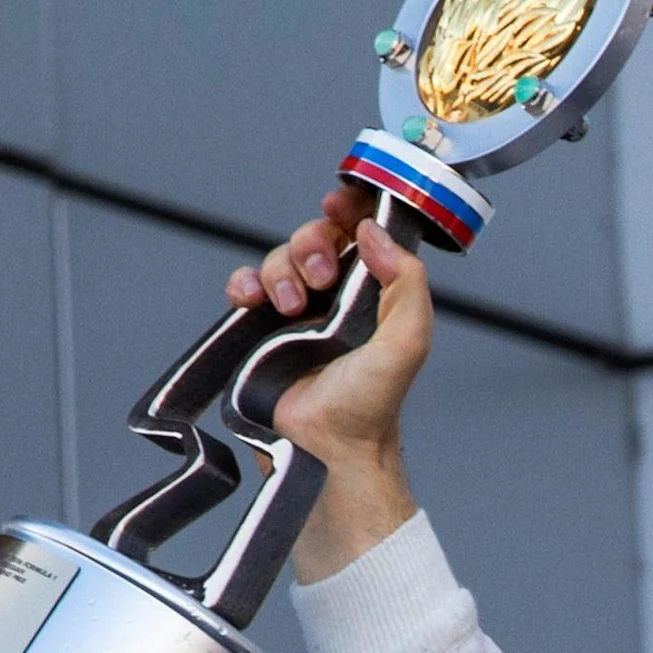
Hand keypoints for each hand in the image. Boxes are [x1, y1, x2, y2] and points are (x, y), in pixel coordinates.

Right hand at [226, 186, 433, 579]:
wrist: (327, 449)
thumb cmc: (370, 407)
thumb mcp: (408, 340)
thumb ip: (406, 281)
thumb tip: (375, 232)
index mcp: (374, 296)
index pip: (362, 235)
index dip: (351, 210)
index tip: (341, 202)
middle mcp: (336, 300)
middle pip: (315, 239)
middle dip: (311, 243)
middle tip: (318, 276)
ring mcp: (296, 314)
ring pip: (279, 260)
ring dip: (281, 270)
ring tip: (291, 305)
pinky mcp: (260, 332)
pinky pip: (245, 288)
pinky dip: (243, 283)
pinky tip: (251, 299)